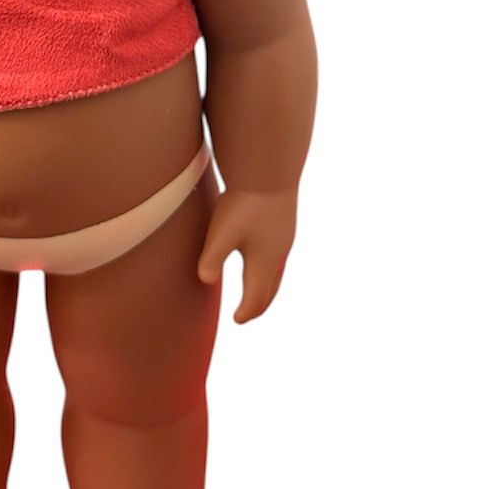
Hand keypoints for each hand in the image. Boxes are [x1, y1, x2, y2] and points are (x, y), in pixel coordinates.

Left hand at [197, 187, 296, 322]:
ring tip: (258, 290)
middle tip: (248, 313)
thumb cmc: (244, 202)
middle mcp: (278, 255)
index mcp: (264, 263)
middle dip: (259, 304)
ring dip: (267, 286)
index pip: (256, 297)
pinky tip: (263, 256)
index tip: (237, 320)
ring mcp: (285, 238)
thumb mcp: (222, 233)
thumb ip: (211, 259)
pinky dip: (270, 268)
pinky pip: (279, 255)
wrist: (270, 168)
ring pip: (277, 272)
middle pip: (270, 289)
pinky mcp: (285, 222)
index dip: (246, 311)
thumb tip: (205, 280)